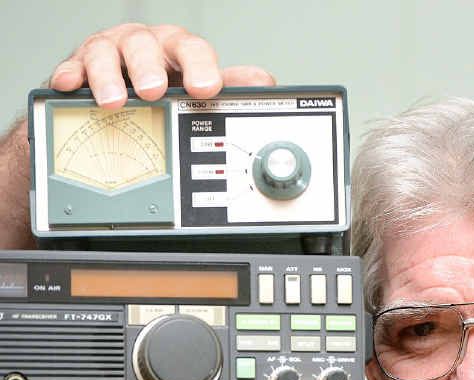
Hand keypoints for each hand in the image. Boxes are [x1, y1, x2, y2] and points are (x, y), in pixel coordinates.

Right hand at [48, 23, 274, 107]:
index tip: (205, 88)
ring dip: (108, 76)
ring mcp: (109, 53)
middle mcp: (143, 45)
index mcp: (177, 49)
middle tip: (154, 91)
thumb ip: (229, 85)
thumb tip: (264, 82)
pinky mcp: (79, 66)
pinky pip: (72, 67)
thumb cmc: (165, 84)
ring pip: (105, 53)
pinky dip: (71, 75)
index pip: (192, 49)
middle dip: (149, 67)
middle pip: (145, 45)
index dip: (200, 67)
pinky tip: (71, 86)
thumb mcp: (197, 84)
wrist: (122, 91)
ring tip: (113, 102)